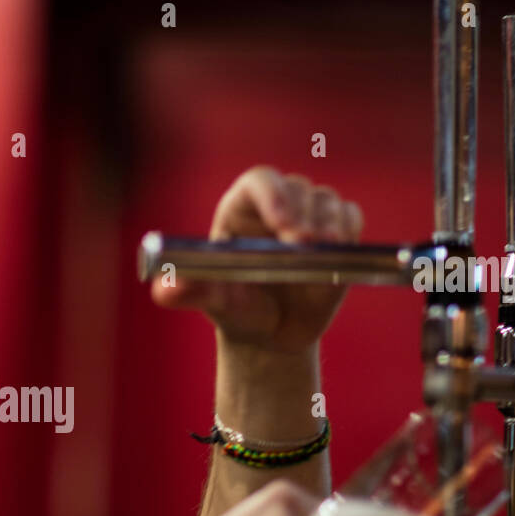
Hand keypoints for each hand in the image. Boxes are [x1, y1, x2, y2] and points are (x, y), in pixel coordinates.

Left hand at [150, 166, 364, 353]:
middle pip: (298, 189)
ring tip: (322, 254)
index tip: (284, 226)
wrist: (271, 334)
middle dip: (305, 217)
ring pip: (327, 202)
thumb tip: (163, 291)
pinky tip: (339, 254)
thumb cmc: (237, 310)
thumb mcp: (215, 301)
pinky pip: (351, 217)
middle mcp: (276, 205)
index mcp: (240, 208)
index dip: (273, 196)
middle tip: (305, 248)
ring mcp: (309, 216)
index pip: (259, 182)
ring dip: (330, 225)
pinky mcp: (338, 232)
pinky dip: (350, 232)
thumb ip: (191, 292)